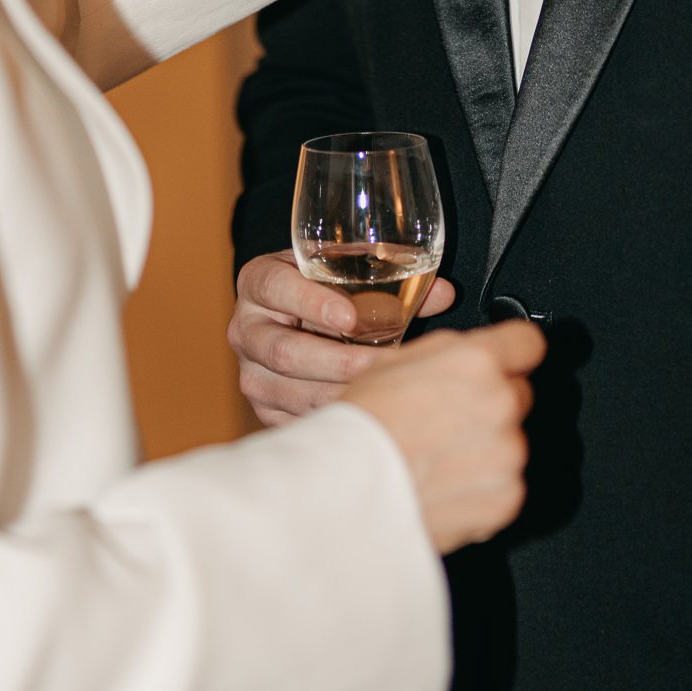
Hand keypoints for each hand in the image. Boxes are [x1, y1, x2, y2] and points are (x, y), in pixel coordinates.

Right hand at [230, 248, 457, 423]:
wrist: (297, 316)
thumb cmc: (327, 287)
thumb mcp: (347, 270)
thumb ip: (391, 275)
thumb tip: (445, 294)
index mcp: (259, 281)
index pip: (275, 288)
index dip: (311, 302)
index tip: (350, 317)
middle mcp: (246, 329)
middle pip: (283, 351)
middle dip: (337, 361)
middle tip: (382, 364)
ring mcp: (251, 374)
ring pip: (292, 392)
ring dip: (342, 394)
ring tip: (385, 392)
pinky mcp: (265, 409)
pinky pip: (298, 420)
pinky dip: (335, 418)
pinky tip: (369, 414)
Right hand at [343, 320, 543, 553]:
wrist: (346, 491)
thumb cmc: (362, 427)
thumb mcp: (394, 361)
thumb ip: (448, 351)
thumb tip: (472, 350)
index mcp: (477, 362)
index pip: (528, 342)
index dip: (512, 352)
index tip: (504, 363)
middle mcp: (501, 404)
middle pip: (519, 394)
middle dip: (492, 404)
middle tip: (448, 420)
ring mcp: (508, 455)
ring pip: (511, 442)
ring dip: (486, 448)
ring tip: (438, 458)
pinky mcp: (507, 498)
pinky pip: (506, 485)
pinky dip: (483, 487)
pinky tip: (445, 484)